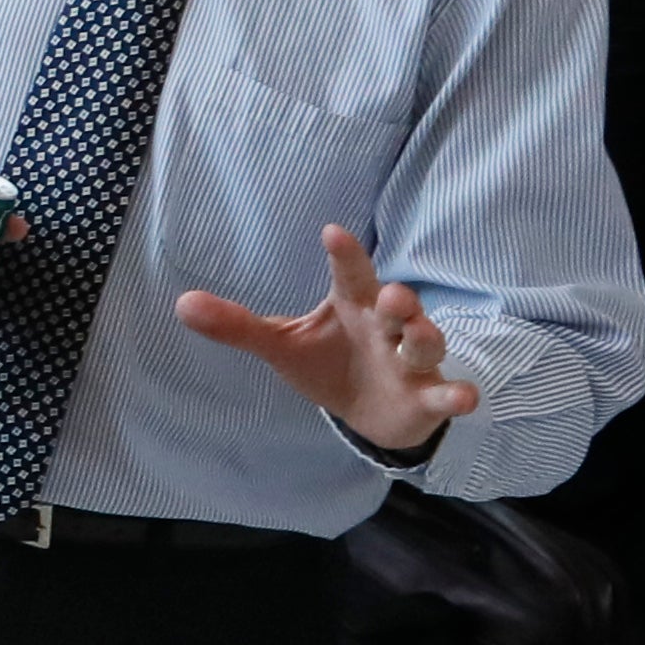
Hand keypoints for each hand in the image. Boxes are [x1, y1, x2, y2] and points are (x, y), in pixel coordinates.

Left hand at [174, 218, 475, 455]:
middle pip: (397, 305)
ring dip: (424, 337)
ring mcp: (410, 361)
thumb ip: (238, 326)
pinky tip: (462, 397)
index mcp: (353, 305)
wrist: (369, 412)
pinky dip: (455, 395)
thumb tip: (181, 304)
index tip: (332, 232)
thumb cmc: (327, 362)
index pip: (350, 275)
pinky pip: (444, 393)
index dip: (345, 255)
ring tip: (418, 334)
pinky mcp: (426, 396)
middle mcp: (386, 327)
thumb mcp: (282, 344)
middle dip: (397, 300)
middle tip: (389, 296)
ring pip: (424, 343)